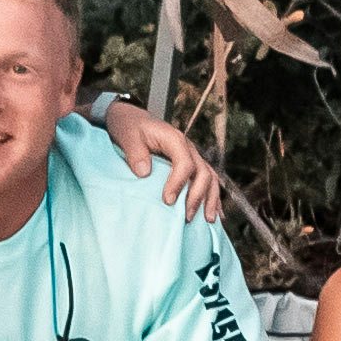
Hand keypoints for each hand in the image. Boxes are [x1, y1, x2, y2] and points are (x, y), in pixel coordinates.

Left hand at [91, 95, 224, 214]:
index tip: (167, 201)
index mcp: (175, 140)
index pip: (185, 164)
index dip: (178, 183)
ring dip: (210, 200)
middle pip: (203, 173)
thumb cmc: (129, 127)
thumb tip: (144, 173)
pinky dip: (212, 198)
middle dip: (197, 197)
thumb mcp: (127, 135)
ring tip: (207, 220)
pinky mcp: (191, 165)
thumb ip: (135, 153)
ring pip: (211, 178)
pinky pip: (208, 181)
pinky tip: (214, 214)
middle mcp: (189, 148)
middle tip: (185, 216)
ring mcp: (192, 157)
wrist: (132, 119)